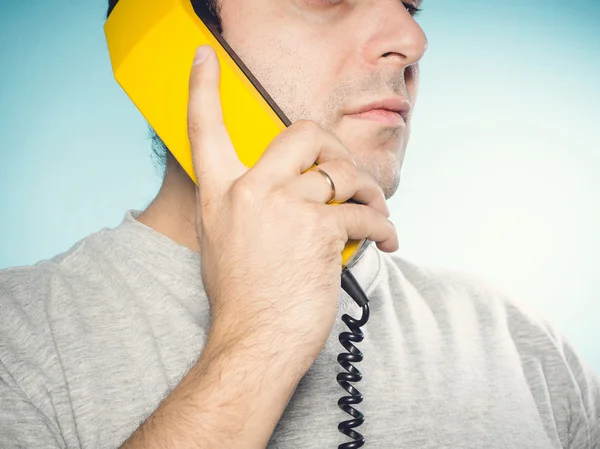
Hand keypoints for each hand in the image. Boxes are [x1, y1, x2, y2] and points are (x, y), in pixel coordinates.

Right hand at [187, 45, 397, 369]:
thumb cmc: (243, 299)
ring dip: (368, 192)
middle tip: (346, 175)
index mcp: (220, 193)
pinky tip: (385, 239)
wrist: (252, 342)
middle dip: (335, 147)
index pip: (203, 128)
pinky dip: (383, 225)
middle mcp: (249, 190)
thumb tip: (288, 186)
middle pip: (303, 131)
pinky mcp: (319, 230)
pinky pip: (364, 213)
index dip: (202, 87)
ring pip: (343, 173)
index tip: (205, 59)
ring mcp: (284, 207)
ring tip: (374, 212)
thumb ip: (245, 204)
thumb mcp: (225, 241)